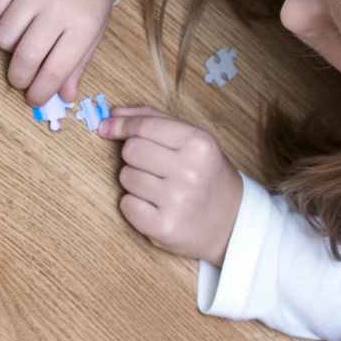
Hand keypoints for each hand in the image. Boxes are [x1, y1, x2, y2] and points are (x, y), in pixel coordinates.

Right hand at [0, 0, 113, 106]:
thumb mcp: (95, 23)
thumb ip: (79, 60)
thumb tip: (64, 95)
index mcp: (84, 25)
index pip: (54, 71)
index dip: (39, 91)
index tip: (33, 98)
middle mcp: (57, 8)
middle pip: (25, 58)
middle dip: (18, 77)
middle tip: (19, 78)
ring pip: (3, 36)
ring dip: (8, 42)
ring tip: (21, 32)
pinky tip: (12, 6)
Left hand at [100, 106, 240, 263]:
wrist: (233, 221)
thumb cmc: (207, 174)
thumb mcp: (193, 139)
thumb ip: (154, 120)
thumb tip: (113, 113)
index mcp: (199, 143)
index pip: (144, 127)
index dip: (121, 125)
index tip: (107, 128)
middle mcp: (190, 171)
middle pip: (130, 151)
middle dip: (135, 157)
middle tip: (154, 166)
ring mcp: (177, 201)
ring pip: (126, 177)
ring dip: (135, 181)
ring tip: (159, 188)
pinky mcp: (164, 227)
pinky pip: (126, 204)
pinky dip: (134, 205)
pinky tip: (155, 206)